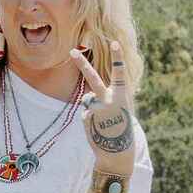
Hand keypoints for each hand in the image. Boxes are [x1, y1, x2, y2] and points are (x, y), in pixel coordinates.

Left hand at [69, 40, 136, 176]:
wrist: (116, 150)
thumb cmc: (121, 126)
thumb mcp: (121, 108)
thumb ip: (108, 97)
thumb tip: (87, 94)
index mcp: (121, 95)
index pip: (119, 72)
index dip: (118, 57)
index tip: (114, 42)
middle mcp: (108, 99)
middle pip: (93, 78)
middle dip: (82, 64)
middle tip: (71, 51)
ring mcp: (96, 108)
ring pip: (88, 99)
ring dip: (92, 107)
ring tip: (101, 121)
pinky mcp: (86, 116)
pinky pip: (85, 111)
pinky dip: (89, 118)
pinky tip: (96, 127)